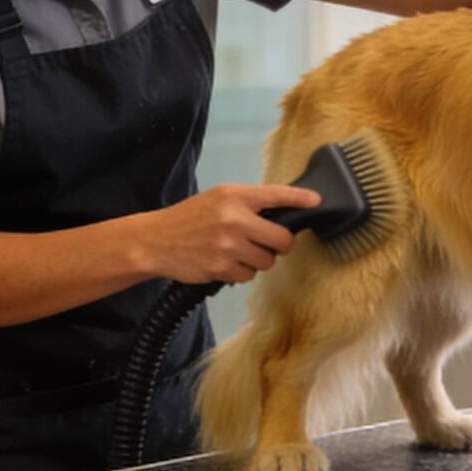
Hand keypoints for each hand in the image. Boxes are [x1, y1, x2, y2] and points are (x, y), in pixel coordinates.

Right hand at [137, 184, 320, 285]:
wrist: (155, 241)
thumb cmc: (188, 219)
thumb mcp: (217, 199)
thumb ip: (247, 204)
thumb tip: (282, 215)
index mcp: (233, 196)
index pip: (276, 195)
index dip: (300, 199)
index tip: (316, 201)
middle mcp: (233, 218)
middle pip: (282, 239)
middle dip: (279, 244)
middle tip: (268, 242)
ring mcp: (228, 245)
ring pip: (267, 260)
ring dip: (258, 259)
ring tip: (237, 251)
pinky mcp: (222, 267)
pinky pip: (249, 275)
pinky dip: (241, 272)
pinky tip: (224, 262)